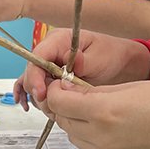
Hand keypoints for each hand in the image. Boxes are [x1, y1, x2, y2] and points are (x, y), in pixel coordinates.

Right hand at [17, 29, 149, 107]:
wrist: (119, 63)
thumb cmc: (109, 54)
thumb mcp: (99, 56)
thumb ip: (82, 60)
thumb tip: (69, 60)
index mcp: (59, 39)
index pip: (38, 56)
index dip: (35, 75)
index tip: (41, 93)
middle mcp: (50, 50)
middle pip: (31, 71)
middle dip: (37, 90)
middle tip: (51, 105)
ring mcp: (49, 63)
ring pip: (31, 80)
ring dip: (37, 96)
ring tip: (50, 109)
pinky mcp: (51, 76)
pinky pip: (35, 85)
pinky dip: (32, 95)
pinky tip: (30, 106)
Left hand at [43, 79, 149, 148]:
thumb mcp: (129, 86)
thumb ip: (95, 91)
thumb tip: (71, 91)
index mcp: (104, 112)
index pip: (59, 102)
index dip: (56, 89)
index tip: (62, 81)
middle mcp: (104, 138)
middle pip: (64, 122)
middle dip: (63, 106)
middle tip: (72, 91)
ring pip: (76, 138)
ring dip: (75, 122)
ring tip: (90, 106)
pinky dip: (91, 135)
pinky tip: (106, 122)